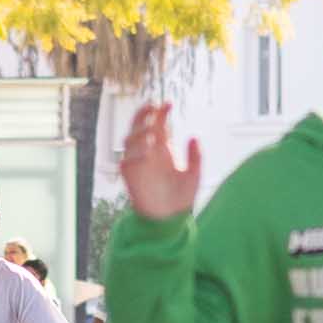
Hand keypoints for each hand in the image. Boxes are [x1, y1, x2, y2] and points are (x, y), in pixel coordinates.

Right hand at [118, 99, 203, 220]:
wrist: (169, 218)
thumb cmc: (182, 198)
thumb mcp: (194, 175)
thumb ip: (195, 157)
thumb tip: (194, 137)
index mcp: (163, 150)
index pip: (159, 126)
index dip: (161, 113)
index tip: (168, 104)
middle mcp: (148, 154)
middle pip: (140, 127)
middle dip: (143, 115)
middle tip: (151, 107)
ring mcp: (138, 164)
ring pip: (130, 140)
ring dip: (138, 133)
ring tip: (151, 132)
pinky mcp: (130, 177)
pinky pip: (126, 161)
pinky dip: (134, 155)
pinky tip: (146, 153)